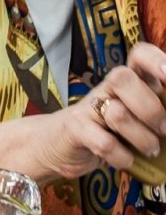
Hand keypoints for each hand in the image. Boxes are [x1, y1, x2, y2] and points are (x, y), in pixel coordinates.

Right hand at [29, 42, 165, 180]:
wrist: (59, 145)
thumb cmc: (108, 130)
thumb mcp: (137, 117)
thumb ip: (155, 110)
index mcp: (128, 81)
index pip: (138, 54)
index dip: (155, 60)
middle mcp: (107, 88)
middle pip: (123, 78)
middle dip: (151, 109)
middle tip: (162, 129)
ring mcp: (87, 107)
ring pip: (118, 114)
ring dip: (143, 139)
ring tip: (149, 150)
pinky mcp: (74, 129)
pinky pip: (104, 143)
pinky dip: (122, 157)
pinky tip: (125, 160)